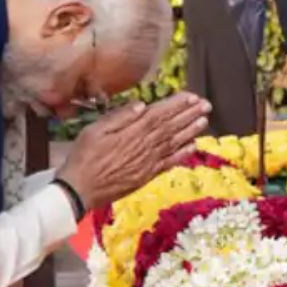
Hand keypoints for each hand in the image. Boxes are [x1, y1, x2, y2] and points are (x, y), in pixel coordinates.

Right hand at [56, 92, 212, 209]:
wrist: (80, 190)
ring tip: (204, 120)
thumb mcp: (93, 131)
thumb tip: (141, 105)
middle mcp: (144, 146)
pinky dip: (182, 154)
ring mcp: (148, 162)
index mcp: (131, 132)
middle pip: (170, 127)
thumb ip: (118, 117)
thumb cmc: (82, 157)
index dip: (176, 105)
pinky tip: (193, 146)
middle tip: (206, 105)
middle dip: (189, 115)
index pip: (158, 115)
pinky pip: (169, 163)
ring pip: (174, 143)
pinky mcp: (147, 175)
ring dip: (190, 131)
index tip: (192, 97)